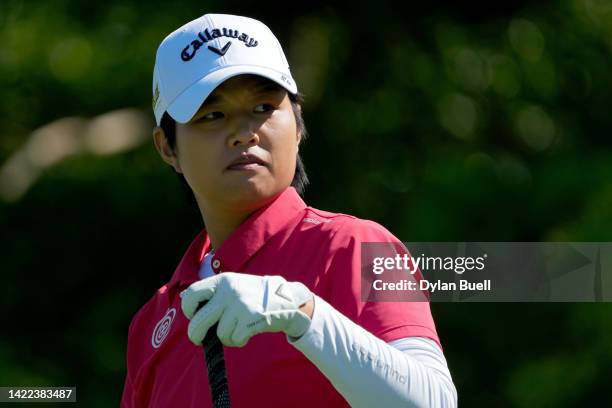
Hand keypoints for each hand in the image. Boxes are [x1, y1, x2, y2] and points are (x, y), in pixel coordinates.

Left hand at [181, 272, 312, 346]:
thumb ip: (213, 292)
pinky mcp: (251, 320)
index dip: (188, 309)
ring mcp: (240, 306)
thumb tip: (185, 301)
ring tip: (237, 328)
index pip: (191, 294)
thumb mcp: (233, 284)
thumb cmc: (254, 295)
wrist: (286, 299)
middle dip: (195, 334)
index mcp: (222, 280)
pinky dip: (239, 340)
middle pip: (199, 321)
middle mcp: (229, 292)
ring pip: (219, 334)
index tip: (194, 315)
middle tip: (198, 338)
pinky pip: (235, 339)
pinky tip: (246, 332)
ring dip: (227, 337)